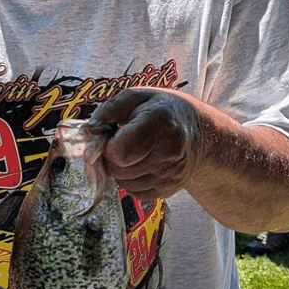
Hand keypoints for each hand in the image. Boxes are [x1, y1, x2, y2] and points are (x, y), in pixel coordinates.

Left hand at [87, 88, 202, 202]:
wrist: (200, 133)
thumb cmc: (163, 111)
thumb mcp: (138, 96)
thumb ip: (109, 110)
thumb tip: (87, 131)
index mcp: (160, 123)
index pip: (119, 152)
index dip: (107, 146)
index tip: (112, 136)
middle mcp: (170, 152)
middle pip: (118, 170)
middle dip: (112, 157)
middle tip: (122, 142)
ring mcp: (171, 174)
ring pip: (123, 184)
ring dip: (121, 169)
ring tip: (134, 151)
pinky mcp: (169, 189)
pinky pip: (134, 192)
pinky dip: (131, 180)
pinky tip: (142, 163)